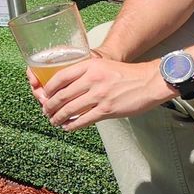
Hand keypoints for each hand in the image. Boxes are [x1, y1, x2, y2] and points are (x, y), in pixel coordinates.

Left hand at [30, 50, 171, 130]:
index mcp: (90, 65)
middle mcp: (92, 79)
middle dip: (49, 106)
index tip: (44, 95)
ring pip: (69, 109)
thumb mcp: (104, 66)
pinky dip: (72, 126)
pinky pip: (83, 120)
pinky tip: (68, 127)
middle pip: (61, 95)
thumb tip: (71, 88)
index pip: (60, 77)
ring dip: (58, 117)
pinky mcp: (107, 110)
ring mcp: (99, 95)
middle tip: (46, 111)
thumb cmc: (129, 75)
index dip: (48, 89)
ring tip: (54, 121)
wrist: (150, 82)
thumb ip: (88, 73)